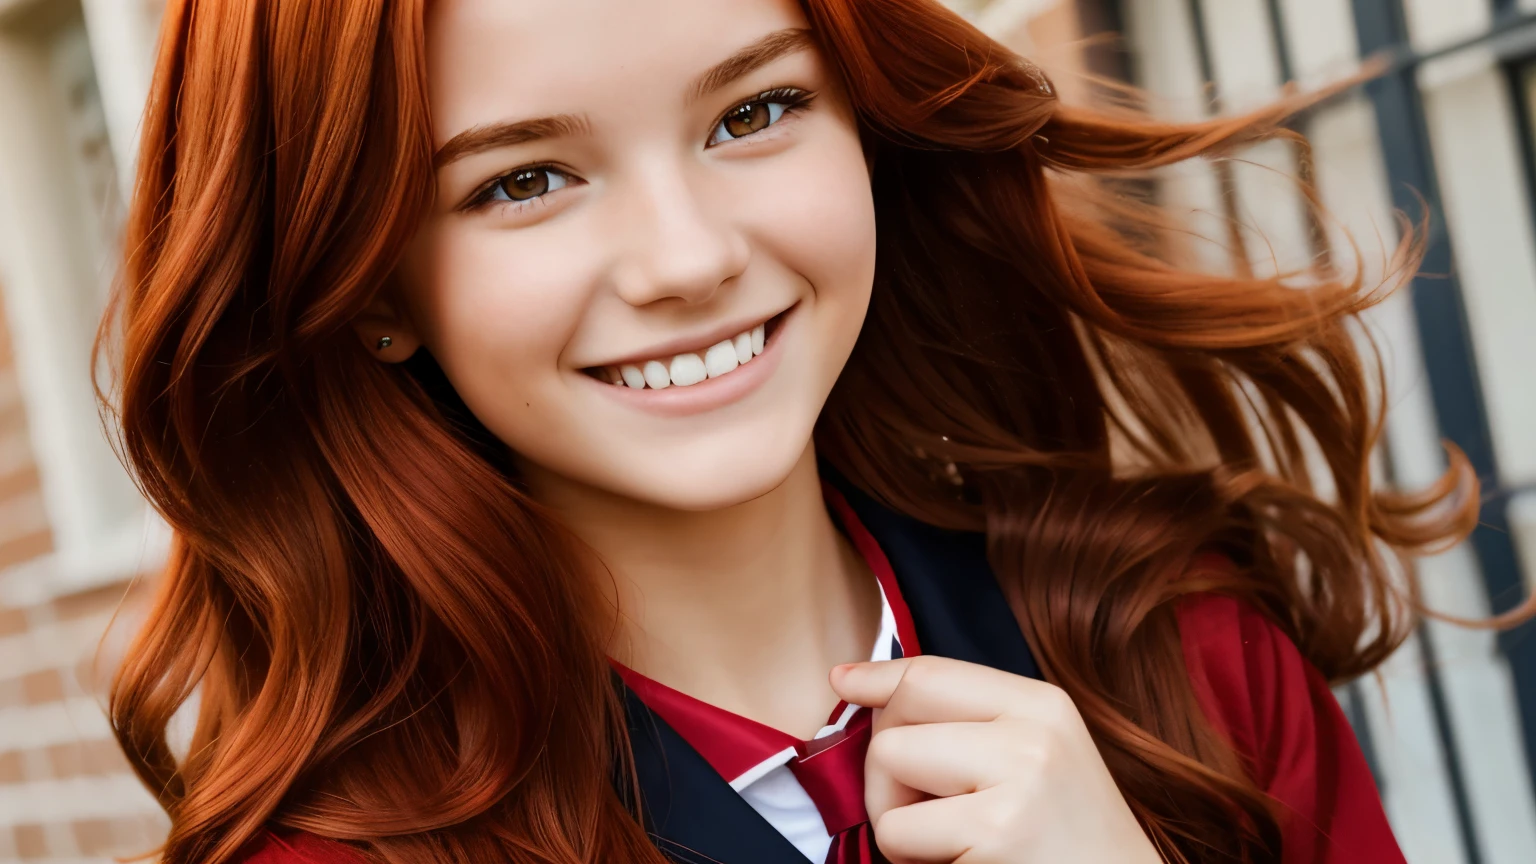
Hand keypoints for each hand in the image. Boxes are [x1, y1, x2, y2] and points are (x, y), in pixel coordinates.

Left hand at [829, 656, 1161, 863]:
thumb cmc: (1063, 837)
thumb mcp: (1034, 757)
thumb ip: (964, 722)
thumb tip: (857, 685)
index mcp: (1042, 705)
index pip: (932, 673)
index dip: (877, 678)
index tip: (843, 681)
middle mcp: (1033, 734)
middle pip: (895, 723)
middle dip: (886, 772)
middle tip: (927, 812)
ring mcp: (1017, 783)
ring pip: (887, 771)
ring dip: (896, 818)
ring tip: (947, 840)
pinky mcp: (996, 835)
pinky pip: (898, 834)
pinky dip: (911, 859)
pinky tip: (961, 863)